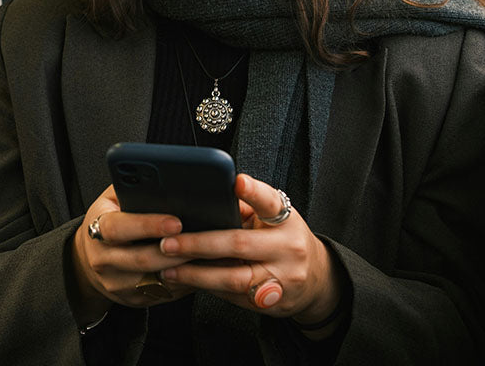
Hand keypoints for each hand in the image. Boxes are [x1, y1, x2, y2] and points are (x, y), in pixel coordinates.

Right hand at [70, 185, 194, 321]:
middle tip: (203, 240)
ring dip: (184, 269)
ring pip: (156, 280)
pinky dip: (186, 283)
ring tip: (208, 255)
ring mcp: (117, 283)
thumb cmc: (109, 220)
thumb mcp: (112, 199)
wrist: (88, 258)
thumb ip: (133, 188)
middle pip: (142, 259)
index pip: (119, 228)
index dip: (147, 225)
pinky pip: (164, 294)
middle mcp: (103, 259)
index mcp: (96, 228)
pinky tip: (202, 270)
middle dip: (176, 250)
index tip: (175, 222)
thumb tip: (164, 178)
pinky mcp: (133, 300)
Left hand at [157, 174, 340, 325]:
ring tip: (169, 269)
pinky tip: (187, 281)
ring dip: (196, 274)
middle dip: (199, 244)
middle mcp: (288, 248)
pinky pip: (233, 296)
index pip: (270, 202)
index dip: (253, 192)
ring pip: (233, 278)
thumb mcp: (274, 220)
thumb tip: (203, 201)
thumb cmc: (283, 240)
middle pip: (239, 243)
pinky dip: (207, 287)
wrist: (316, 280)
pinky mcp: (271, 302)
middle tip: (168, 243)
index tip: (236, 182)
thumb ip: (246, 210)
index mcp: (286, 220)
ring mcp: (282, 278)